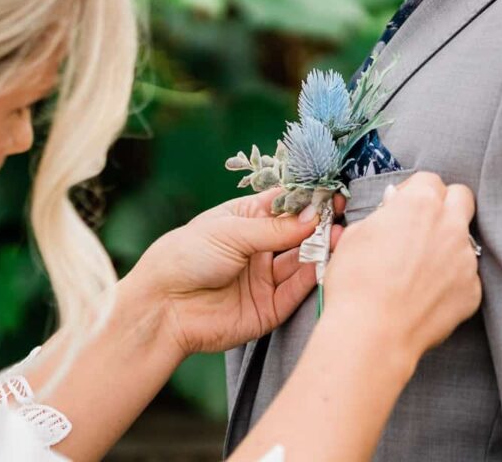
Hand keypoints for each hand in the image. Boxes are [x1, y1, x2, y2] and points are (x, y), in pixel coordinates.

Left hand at [123, 187, 345, 356]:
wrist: (162, 305)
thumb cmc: (186, 256)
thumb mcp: (231, 231)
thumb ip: (275, 228)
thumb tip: (312, 215)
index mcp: (245, 220)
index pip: (284, 206)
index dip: (306, 200)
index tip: (330, 193)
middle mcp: (258, 249)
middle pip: (297, 234)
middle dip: (318, 225)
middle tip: (339, 215)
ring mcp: (264, 279)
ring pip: (301, 262)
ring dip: (320, 250)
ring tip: (338, 236)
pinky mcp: (268, 309)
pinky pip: (296, 292)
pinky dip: (312, 278)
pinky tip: (323, 263)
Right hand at [324, 171, 481, 358]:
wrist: (372, 334)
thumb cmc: (356, 283)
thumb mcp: (355, 234)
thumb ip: (383, 216)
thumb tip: (393, 212)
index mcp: (420, 204)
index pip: (429, 180)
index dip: (414, 192)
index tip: (402, 207)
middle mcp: (450, 226)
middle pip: (462, 198)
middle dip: (446, 205)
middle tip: (422, 225)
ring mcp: (466, 260)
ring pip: (464, 240)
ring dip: (446, 246)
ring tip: (418, 271)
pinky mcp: (472, 292)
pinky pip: (465, 277)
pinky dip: (449, 282)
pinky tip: (425, 295)